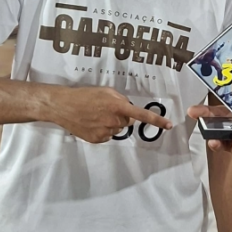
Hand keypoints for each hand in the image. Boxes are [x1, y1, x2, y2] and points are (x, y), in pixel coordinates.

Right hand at [45, 86, 172, 142]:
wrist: (62, 106)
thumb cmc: (85, 95)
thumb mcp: (106, 91)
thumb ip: (121, 100)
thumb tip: (130, 109)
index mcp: (117, 106)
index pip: (141, 115)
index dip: (156, 121)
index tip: (170, 126)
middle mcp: (113, 121)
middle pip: (127, 121)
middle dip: (122, 116)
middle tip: (106, 109)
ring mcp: (105, 132)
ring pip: (117, 129)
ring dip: (112, 123)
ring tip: (95, 115)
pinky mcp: (97, 139)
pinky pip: (108, 136)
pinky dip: (103, 130)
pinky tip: (92, 123)